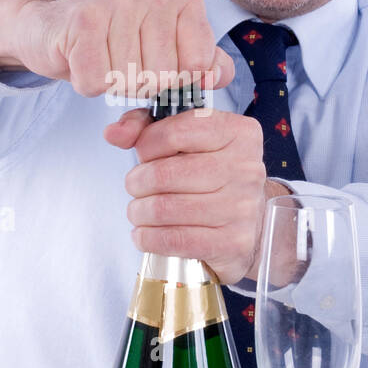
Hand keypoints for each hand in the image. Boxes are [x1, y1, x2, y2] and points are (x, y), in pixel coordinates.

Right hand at [0, 0, 235, 97]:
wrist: (54, 28)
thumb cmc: (119, 43)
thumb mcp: (169, 50)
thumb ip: (204, 64)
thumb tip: (217, 76)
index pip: (197, 67)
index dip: (175, 81)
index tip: (156, 63)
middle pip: (164, 77)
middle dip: (141, 85)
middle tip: (122, 61)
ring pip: (130, 81)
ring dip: (113, 84)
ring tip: (103, 57)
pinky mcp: (84, 19)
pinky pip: (97, 82)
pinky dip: (87, 84)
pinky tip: (83, 59)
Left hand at [104, 105, 285, 285]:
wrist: (253, 222)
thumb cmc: (213, 176)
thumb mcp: (188, 139)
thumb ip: (147, 126)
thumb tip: (114, 133)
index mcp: (238, 133)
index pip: (174, 132)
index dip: (146, 145)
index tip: (145, 155)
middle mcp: (245, 168)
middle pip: (163, 174)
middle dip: (136, 182)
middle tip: (136, 188)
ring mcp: (241, 207)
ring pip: (164, 209)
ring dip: (139, 212)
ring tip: (139, 211)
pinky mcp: (232, 242)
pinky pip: (174, 240)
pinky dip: (148, 237)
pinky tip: (144, 233)